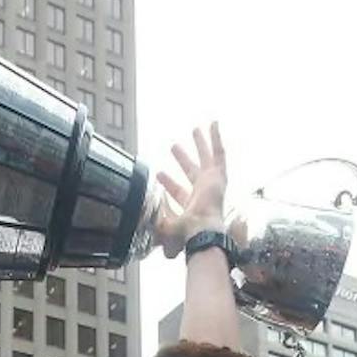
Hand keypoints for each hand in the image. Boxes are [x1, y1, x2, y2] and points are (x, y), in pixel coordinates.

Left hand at [150, 122, 227, 258]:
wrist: (202, 230)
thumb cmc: (186, 232)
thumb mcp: (164, 226)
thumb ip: (153, 222)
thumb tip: (137, 222)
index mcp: (191, 207)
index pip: (178, 191)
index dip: (168, 182)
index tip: (158, 173)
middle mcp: (203, 194)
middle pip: (192, 171)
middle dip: (183, 159)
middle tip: (174, 147)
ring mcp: (213, 184)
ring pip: (208, 159)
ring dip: (201, 144)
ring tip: (195, 130)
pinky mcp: (220, 176)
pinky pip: (220, 153)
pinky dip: (216, 138)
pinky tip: (212, 124)